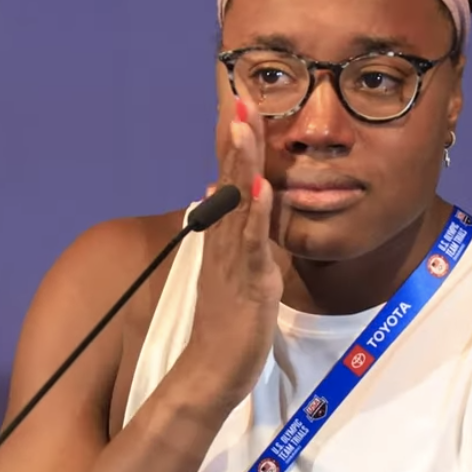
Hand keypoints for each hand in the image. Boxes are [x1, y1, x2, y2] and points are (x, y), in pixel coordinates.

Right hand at [185, 98, 281, 409]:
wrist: (212, 372)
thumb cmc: (227, 325)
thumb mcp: (233, 271)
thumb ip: (233, 234)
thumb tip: (220, 195)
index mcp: (224, 239)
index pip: (228, 181)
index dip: (234, 144)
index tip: (241, 105)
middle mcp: (224, 243)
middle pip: (228, 182)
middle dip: (235, 140)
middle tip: (239, 99)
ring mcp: (234, 261)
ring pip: (237, 205)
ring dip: (241, 165)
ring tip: (245, 129)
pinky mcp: (248, 283)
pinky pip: (252, 245)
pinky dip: (255, 215)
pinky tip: (260, 189)